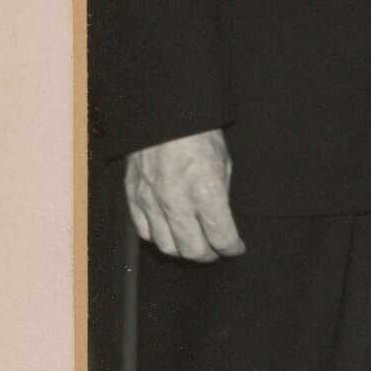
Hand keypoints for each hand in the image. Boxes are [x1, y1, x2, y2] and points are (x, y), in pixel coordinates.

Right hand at [125, 129, 243, 261]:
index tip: (236, 248)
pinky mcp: (134, 197)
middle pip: (192, 250)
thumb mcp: (224, 164)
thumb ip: (221, 197)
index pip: (221, 237)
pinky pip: (144, 232)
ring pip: (166, 246)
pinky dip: (159, 238)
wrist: (164, 116)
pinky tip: (170, 232)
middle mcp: (177, 201)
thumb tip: (220, 221)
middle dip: (209, 254)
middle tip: (215, 250)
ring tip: (193, 243)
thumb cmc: (199, 136)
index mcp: (206, 191)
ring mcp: (152, 201)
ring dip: (183, 249)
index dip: (232, 248)